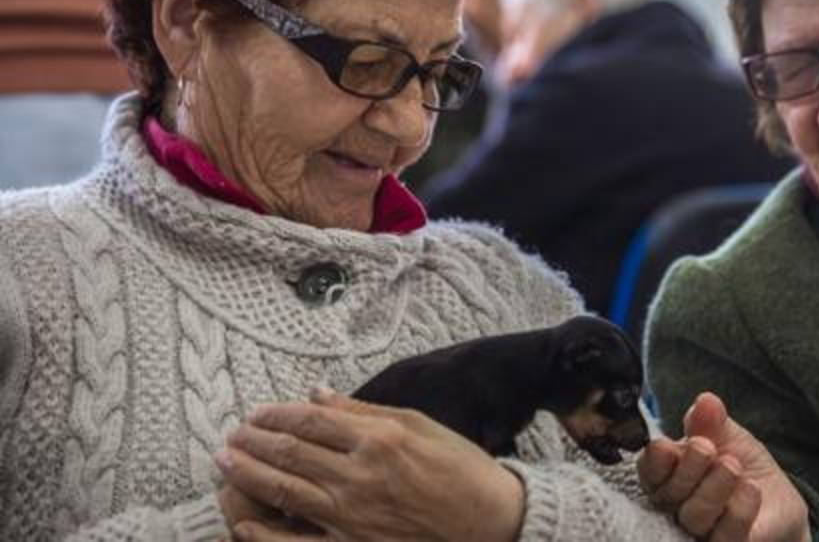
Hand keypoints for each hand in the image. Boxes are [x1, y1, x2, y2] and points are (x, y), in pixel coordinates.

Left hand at [214, 387, 524, 541]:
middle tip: (231, 435)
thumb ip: (363, 411)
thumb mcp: (419, 425)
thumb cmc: (460, 468)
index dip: (277, 415)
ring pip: (284, 491)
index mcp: (378, 439)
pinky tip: (243, 522)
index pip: (311, 421)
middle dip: (253, 442)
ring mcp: (353, 516)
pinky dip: (265, 533)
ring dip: (248, 474)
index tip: (257, 412)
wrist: (489, 520)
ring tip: (226, 462)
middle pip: (290, 453)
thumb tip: (318, 394)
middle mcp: (360, 475)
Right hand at [639, 392, 810, 541]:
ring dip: (714, 487)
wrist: (777, 500)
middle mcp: (675, 508)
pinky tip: (751, 489)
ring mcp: (699, 533)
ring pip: (694, 517)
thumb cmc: (741, 464)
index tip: (668, 446)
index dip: (655, 461)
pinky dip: (739, 510)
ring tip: (733, 465)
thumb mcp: (728, 435)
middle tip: (707, 447)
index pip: (649, 471)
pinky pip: (726, 537)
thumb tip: (706, 401)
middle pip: (668, 495)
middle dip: (688, 468)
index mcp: (667, 475)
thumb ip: (712, 421)